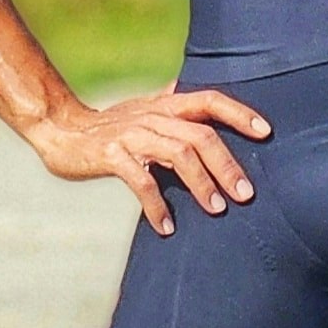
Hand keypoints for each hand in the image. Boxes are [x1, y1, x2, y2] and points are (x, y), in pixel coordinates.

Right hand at [29, 86, 270, 232]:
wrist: (61, 130)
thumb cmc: (110, 127)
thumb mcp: (146, 112)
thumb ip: (175, 111)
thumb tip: (205, 104)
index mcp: (165, 105)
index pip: (209, 100)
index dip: (239, 113)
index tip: (266, 132)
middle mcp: (152, 116)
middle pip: (200, 135)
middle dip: (226, 165)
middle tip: (246, 194)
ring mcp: (132, 134)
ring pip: (177, 154)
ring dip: (201, 184)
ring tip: (216, 209)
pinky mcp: (111, 155)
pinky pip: (142, 181)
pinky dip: (157, 206)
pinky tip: (167, 227)